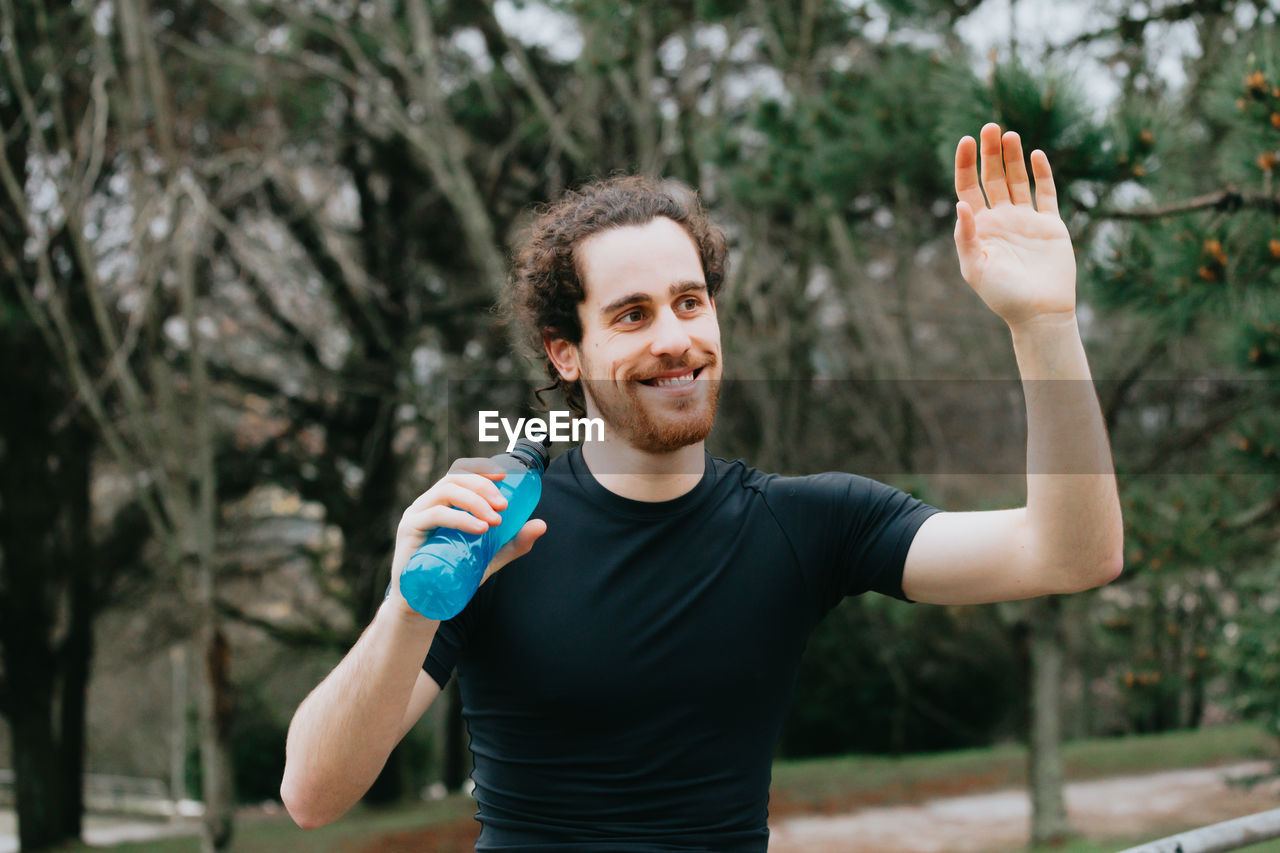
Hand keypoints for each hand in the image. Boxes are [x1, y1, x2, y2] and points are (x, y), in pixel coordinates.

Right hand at [388, 457, 546, 618]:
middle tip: (504, 506)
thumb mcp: (489, 556)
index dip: (481, 469)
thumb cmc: (454, 574)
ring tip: (494, 520)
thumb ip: (513, 542)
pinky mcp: (409, 530)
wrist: (424, 604)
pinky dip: (460, 518)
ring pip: (446, 492)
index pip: (460, 473)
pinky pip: (435, 515)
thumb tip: (541, 524)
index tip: (504, 477)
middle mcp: (428, 503)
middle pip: (455, 479)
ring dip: (475, 501)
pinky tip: (479, 528)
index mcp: (443, 502)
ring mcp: (416, 515)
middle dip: (483, 487)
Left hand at [954, 123, 1076, 328]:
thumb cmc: (1002, 295)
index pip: (967, 188)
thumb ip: (966, 236)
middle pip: (992, 178)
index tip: (966, 141)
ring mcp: (1025, 220)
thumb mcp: (975, 267)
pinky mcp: (1050, 225)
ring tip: (1009, 135)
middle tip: (990, 127)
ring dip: (1013, 158)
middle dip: (990, 153)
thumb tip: (960, 204)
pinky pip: (1046, 193)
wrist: (1039, 312)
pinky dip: (1042, 174)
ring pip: (1017, 180)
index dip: (965, 164)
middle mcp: (1001, 219)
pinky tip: (1036, 155)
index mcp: (979, 227)